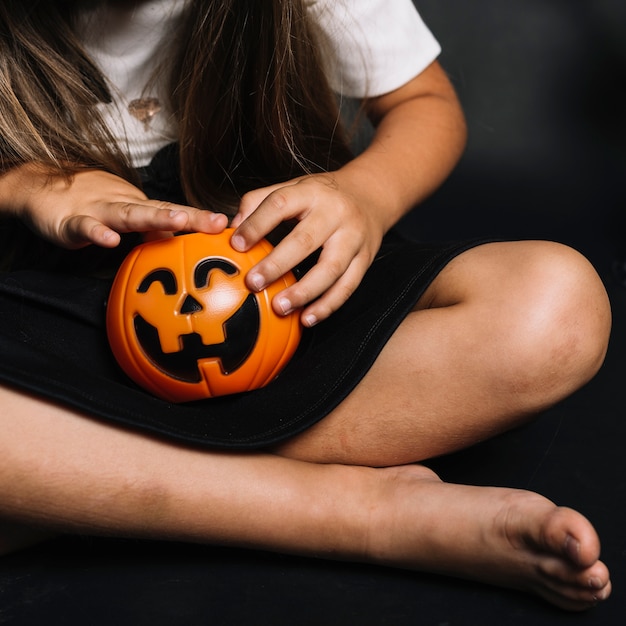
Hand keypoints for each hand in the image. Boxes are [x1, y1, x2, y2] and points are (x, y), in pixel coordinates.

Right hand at [2, 166, 227, 248]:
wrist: (38, 188)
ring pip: (128, 214)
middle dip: (191, 217)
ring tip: (177, 220)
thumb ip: (150, 232)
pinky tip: (109, 240)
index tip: (228, 226)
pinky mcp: (71, 221)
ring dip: (153, 218)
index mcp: (137, 207)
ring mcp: (98, 211)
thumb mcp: (123, 219)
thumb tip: (182, 248)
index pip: (174, 212)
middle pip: (161, 210)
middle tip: (217, 223)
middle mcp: (124, 205)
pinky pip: (85, 227)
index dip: (200, 219)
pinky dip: (97, 233)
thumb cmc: (86, 204)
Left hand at [230, 174, 383, 326]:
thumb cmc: (323, 196)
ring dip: (304, 291)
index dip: (257, 224)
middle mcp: (335, 213)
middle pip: (305, 240)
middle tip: (253, 283)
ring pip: (331, 268)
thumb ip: (260, 202)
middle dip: (277, 264)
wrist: (372, 196)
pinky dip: (328, 305)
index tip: (236, 245)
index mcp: (312, 192)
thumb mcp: (293, 187)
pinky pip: (348, 286)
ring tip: (280, 307)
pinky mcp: (365, 259)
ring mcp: (353, 238)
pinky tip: (308, 318)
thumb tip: (232, 228)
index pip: (281, 204)